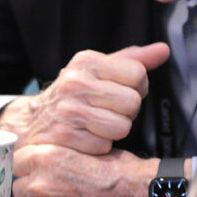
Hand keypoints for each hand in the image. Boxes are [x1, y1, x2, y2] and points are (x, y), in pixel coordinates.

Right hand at [0, 42, 169, 155]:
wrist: (32, 123)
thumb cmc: (75, 96)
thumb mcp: (100, 71)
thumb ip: (134, 61)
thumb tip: (163, 50)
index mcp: (87, 61)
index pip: (137, 73)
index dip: (137, 88)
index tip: (121, 92)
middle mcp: (75, 82)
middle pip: (132, 102)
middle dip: (126, 112)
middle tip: (107, 112)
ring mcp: (68, 110)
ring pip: (122, 126)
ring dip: (114, 131)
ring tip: (96, 125)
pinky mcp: (65, 136)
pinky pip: (105, 145)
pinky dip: (99, 146)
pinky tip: (85, 138)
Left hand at [12, 145, 157, 196]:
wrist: (138, 196)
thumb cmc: (119, 170)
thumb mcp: (86, 147)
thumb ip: (57, 152)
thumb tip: (43, 155)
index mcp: (46, 159)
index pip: (17, 160)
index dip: (28, 162)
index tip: (35, 165)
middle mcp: (41, 185)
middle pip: (19, 186)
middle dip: (32, 184)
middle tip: (51, 182)